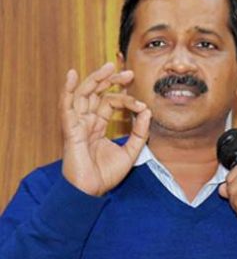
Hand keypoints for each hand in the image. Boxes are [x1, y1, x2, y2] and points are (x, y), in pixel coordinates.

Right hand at [60, 63, 151, 195]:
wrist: (91, 191)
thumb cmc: (106, 174)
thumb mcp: (131, 152)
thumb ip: (139, 133)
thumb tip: (147, 111)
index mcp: (98, 126)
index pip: (110, 103)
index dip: (126, 99)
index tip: (141, 104)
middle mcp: (87, 122)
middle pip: (97, 94)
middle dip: (111, 81)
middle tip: (127, 72)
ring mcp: (78, 124)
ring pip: (84, 95)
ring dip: (96, 80)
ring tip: (108, 67)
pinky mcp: (71, 129)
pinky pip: (67, 106)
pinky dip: (67, 89)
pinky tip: (72, 75)